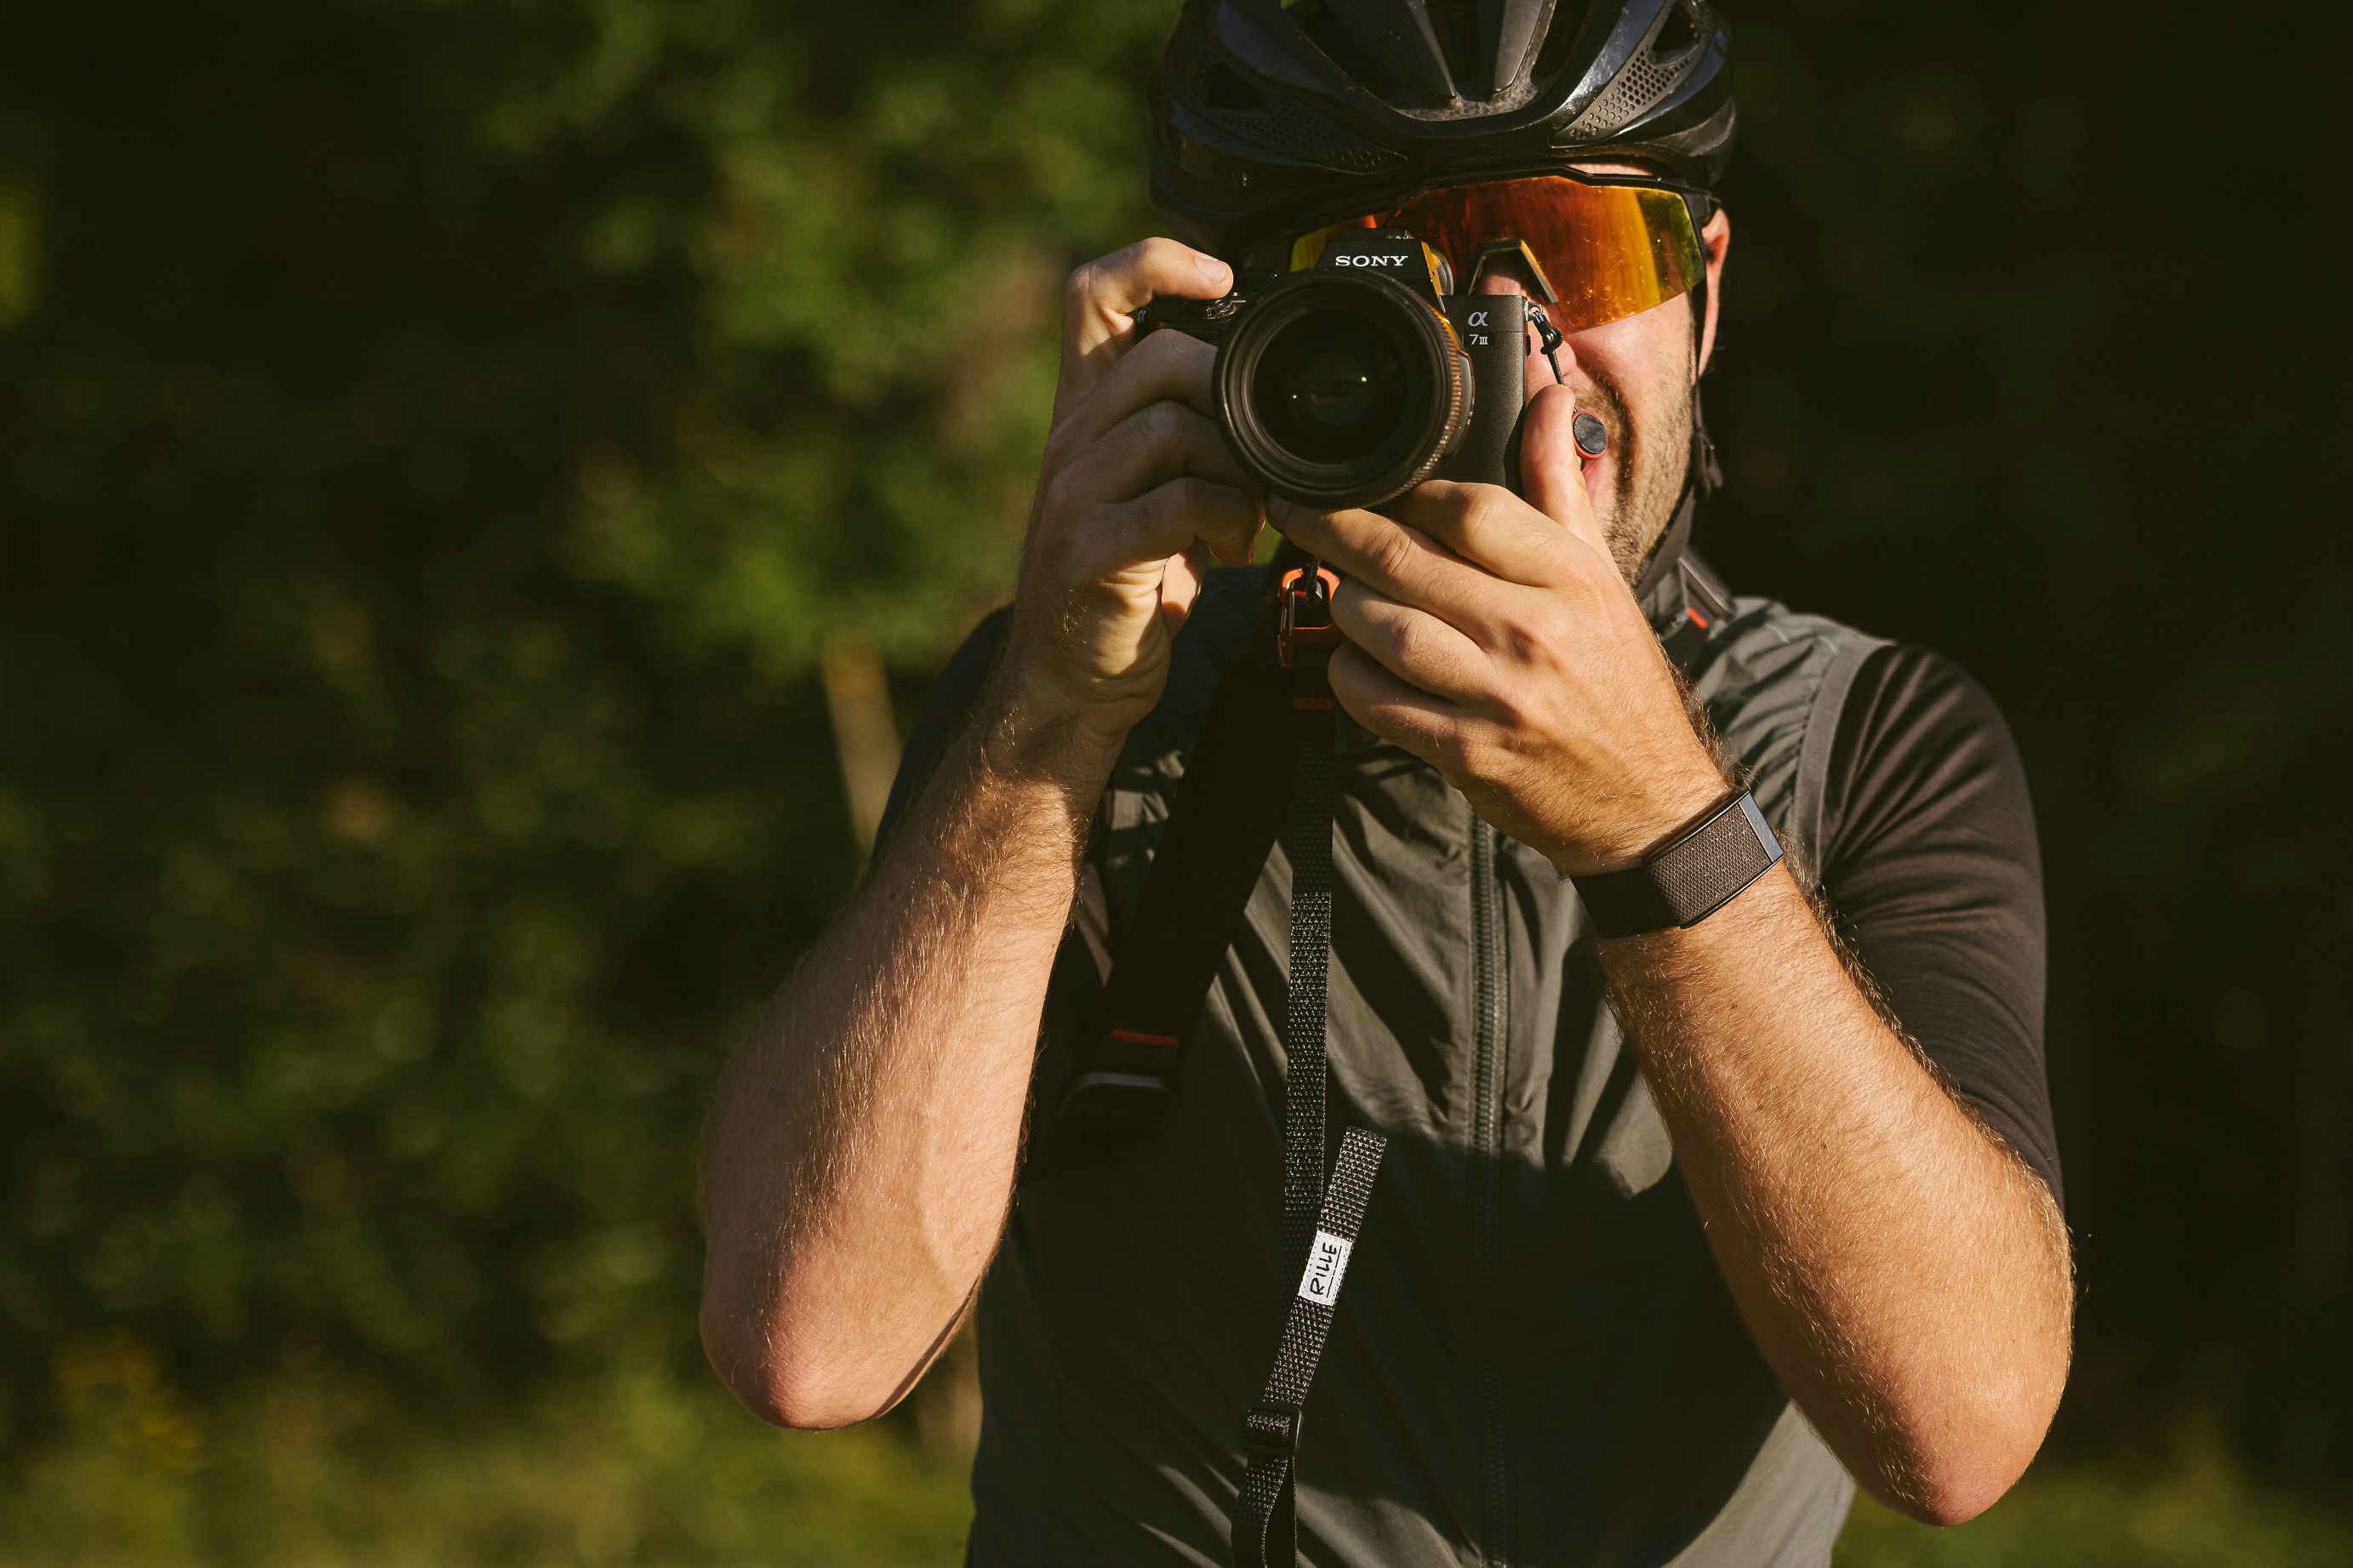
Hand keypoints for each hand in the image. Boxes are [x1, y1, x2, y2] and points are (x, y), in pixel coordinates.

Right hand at [991, 240, 1264, 762]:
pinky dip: (1224, 518)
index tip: (1221, 278)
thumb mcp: (1149, 499)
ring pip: (1174, 427)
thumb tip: (1262, 401)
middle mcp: (1070, 443)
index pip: (1092, 295)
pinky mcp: (1093, 552)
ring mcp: (1074, 495)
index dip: (1155, 262)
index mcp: (1083, 416)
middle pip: (1160, 358)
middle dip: (1232, 395)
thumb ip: (1184, 442)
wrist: (1067, 685)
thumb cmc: (1123, 592)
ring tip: (1250, 512)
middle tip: (1259, 453)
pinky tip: (1230, 548)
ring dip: (1238, 466)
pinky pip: (1176, 501)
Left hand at [1271, 386, 1726, 875]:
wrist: (1647, 802)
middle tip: (1296, 515)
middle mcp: (1532, 630)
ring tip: (1338, 592)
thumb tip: (1548, 393)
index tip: (1376, 488)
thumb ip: (1559, 484)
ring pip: (1377, 626)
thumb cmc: (1615, 679)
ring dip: (1341, 604)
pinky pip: (1374, 700)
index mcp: (1568, 576)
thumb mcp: (1599, 576)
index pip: (1467, 506)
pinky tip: (1354, 661)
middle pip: (1402, 560)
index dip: (1405, 492)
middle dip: (1333, 530)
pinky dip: (1348, 674)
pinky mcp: (1464, 752)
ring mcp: (1495, 694)